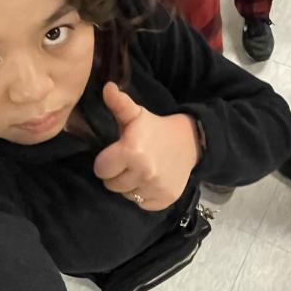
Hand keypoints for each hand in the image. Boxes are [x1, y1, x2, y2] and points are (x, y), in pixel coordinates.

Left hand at [93, 83, 200, 211]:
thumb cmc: (156, 128)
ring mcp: (155, 188)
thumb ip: (119, 104)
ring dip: (129, 185)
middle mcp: (144, 173)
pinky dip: (143, 195)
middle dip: (116, 174)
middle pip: (111, 185)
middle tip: (129, 162)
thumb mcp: (136, 114)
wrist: (190, 142)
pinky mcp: (165, 200)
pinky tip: (150, 181)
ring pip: (126, 195)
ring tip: (140, 170)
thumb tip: (107, 87)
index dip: (106, 161)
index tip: (117, 153)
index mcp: (131, 151)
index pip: (101, 169)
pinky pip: (141, 204)